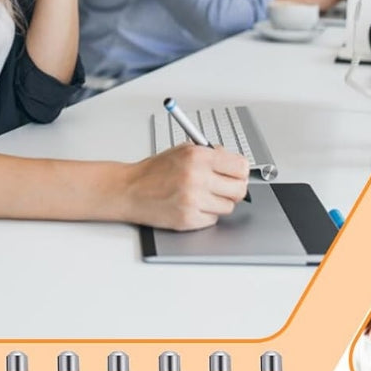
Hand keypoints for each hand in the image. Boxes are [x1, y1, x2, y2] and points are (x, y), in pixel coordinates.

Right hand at [121, 145, 248, 229]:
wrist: (129, 190)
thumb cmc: (155, 171)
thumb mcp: (184, 151)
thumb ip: (212, 155)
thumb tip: (236, 163)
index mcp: (199, 157)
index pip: (241, 166)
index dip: (240, 172)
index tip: (236, 174)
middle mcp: (197, 177)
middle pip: (240, 189)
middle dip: (234, 189)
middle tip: (224, 188)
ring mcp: (193, 200)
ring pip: (229, 207)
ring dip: (219, 203)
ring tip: (202, 196)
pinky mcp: (188, 219)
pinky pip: (213, 219)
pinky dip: (206, 214)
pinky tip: (192, 206)